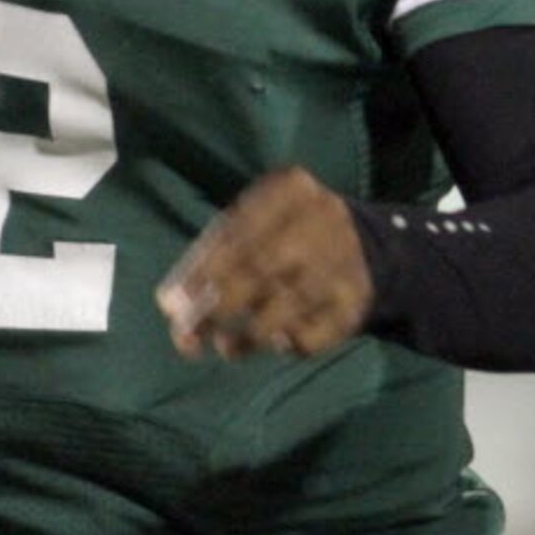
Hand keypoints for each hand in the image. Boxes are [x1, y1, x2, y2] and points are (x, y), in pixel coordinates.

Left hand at [157, 167, 372, 360]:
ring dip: (248, 335)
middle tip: (186, 334)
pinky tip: (274, 342)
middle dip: (218, 305)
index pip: (239, 230)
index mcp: (290, 189)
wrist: (365, 243)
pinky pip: (317, 332)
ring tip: (224, 346)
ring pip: (288, 305)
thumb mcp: (251, 223)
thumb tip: (169, 304)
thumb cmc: (283, 232)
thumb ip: (209, 255)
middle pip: (262, 267)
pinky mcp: (357, 302)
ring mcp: (344, 262)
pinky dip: (290, 343)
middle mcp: (321, 219)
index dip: (202, 270)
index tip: (170, 303)